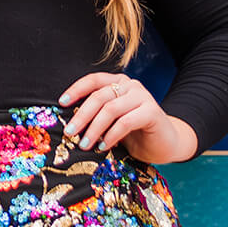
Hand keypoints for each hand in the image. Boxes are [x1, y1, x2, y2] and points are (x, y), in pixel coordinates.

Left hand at [59, 72, 197, 164]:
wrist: (166, 144)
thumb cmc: (135, 133)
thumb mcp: (112, 122)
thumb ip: (97, 116)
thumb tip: (69, 123)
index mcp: (118, 83)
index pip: (93, 80)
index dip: (76, 89)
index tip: (61, 103)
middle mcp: (130, 85)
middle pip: (99, 96)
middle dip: (81, 116)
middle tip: (69, 133)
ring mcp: (143, 96)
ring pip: (110, 109)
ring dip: (94, 129)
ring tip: (84, 144)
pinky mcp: (152, 111)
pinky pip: (125, 122)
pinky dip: (111, 135)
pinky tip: (103, 146)